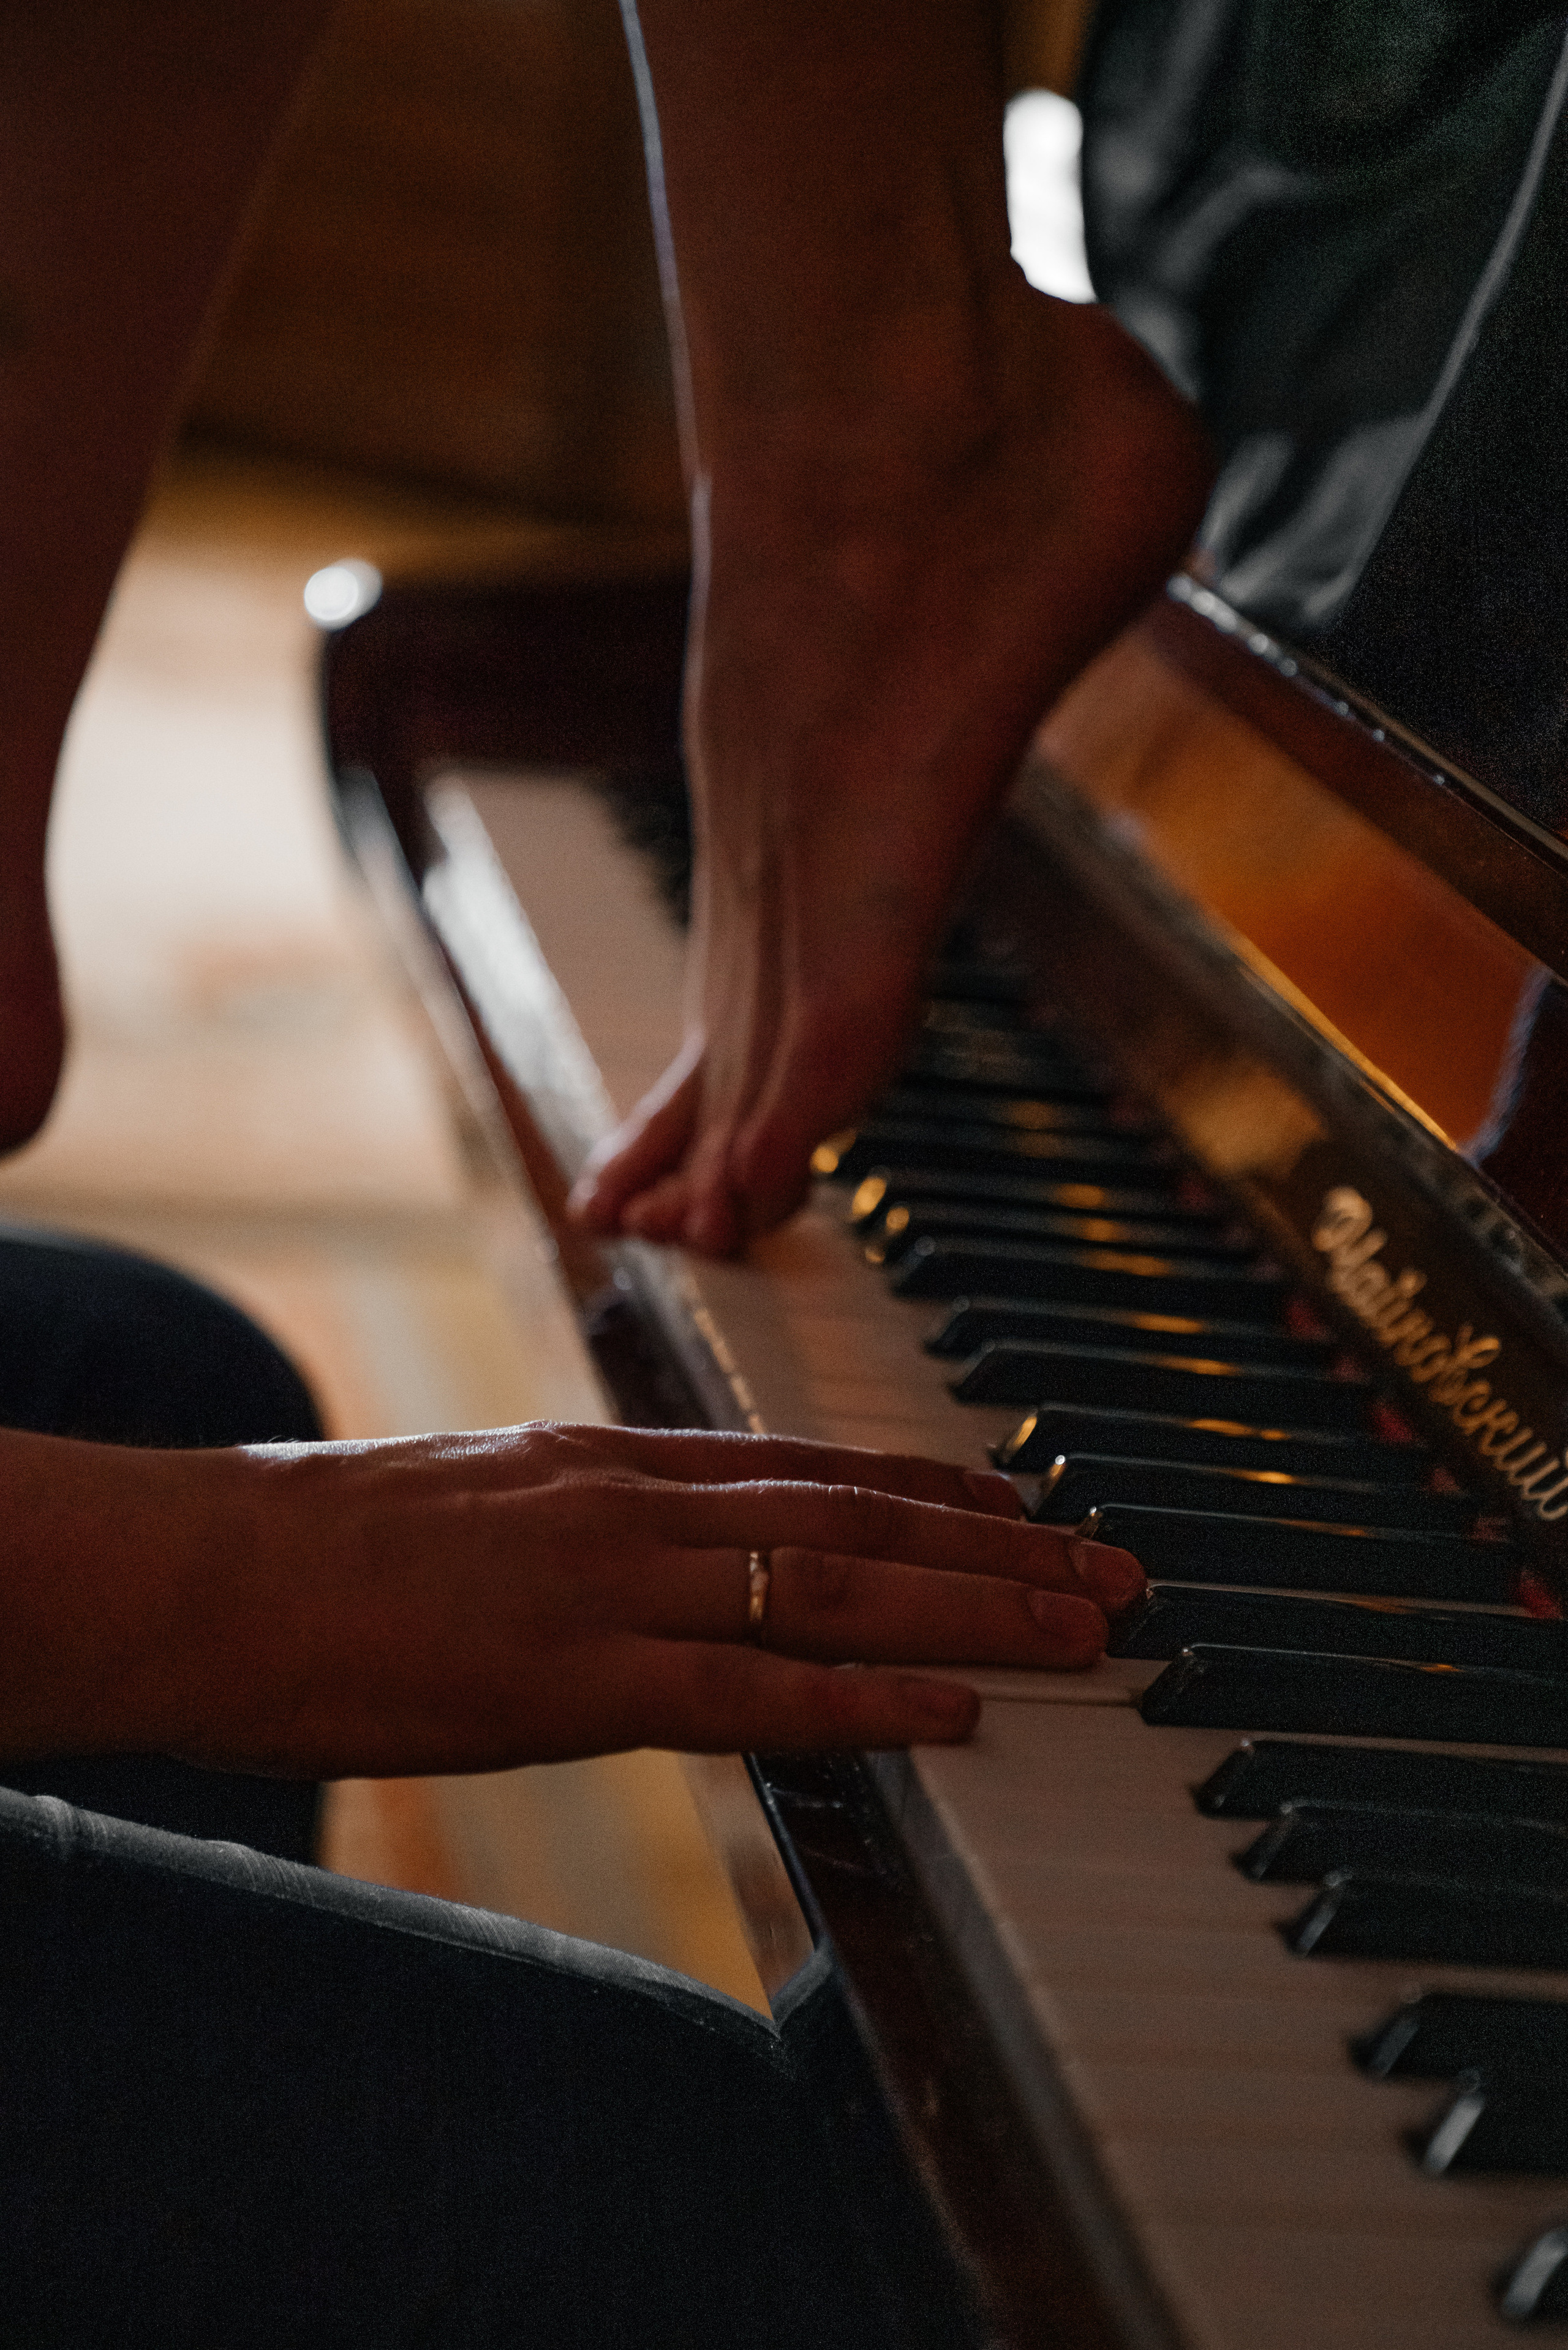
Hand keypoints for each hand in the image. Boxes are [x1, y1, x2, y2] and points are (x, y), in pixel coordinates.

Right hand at [129, 1424, 1143, 1775]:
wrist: (200, 1570)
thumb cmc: (311, 1548)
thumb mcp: (467, 1503)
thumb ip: (570, 1519)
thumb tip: (635, 1553)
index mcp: (604, 1461)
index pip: (803, 1465)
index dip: (926, 1486)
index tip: (1016, 1500)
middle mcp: (632, 1503)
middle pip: (855, 1517)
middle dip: (997, 1546)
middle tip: (1110, 1572)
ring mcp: (610, 1585)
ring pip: (835, 1588)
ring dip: (976, 1612)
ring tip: (1083, 1632)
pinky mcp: (572, 1678)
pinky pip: (751, 1691)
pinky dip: (867, 1701)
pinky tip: (956, 1715)